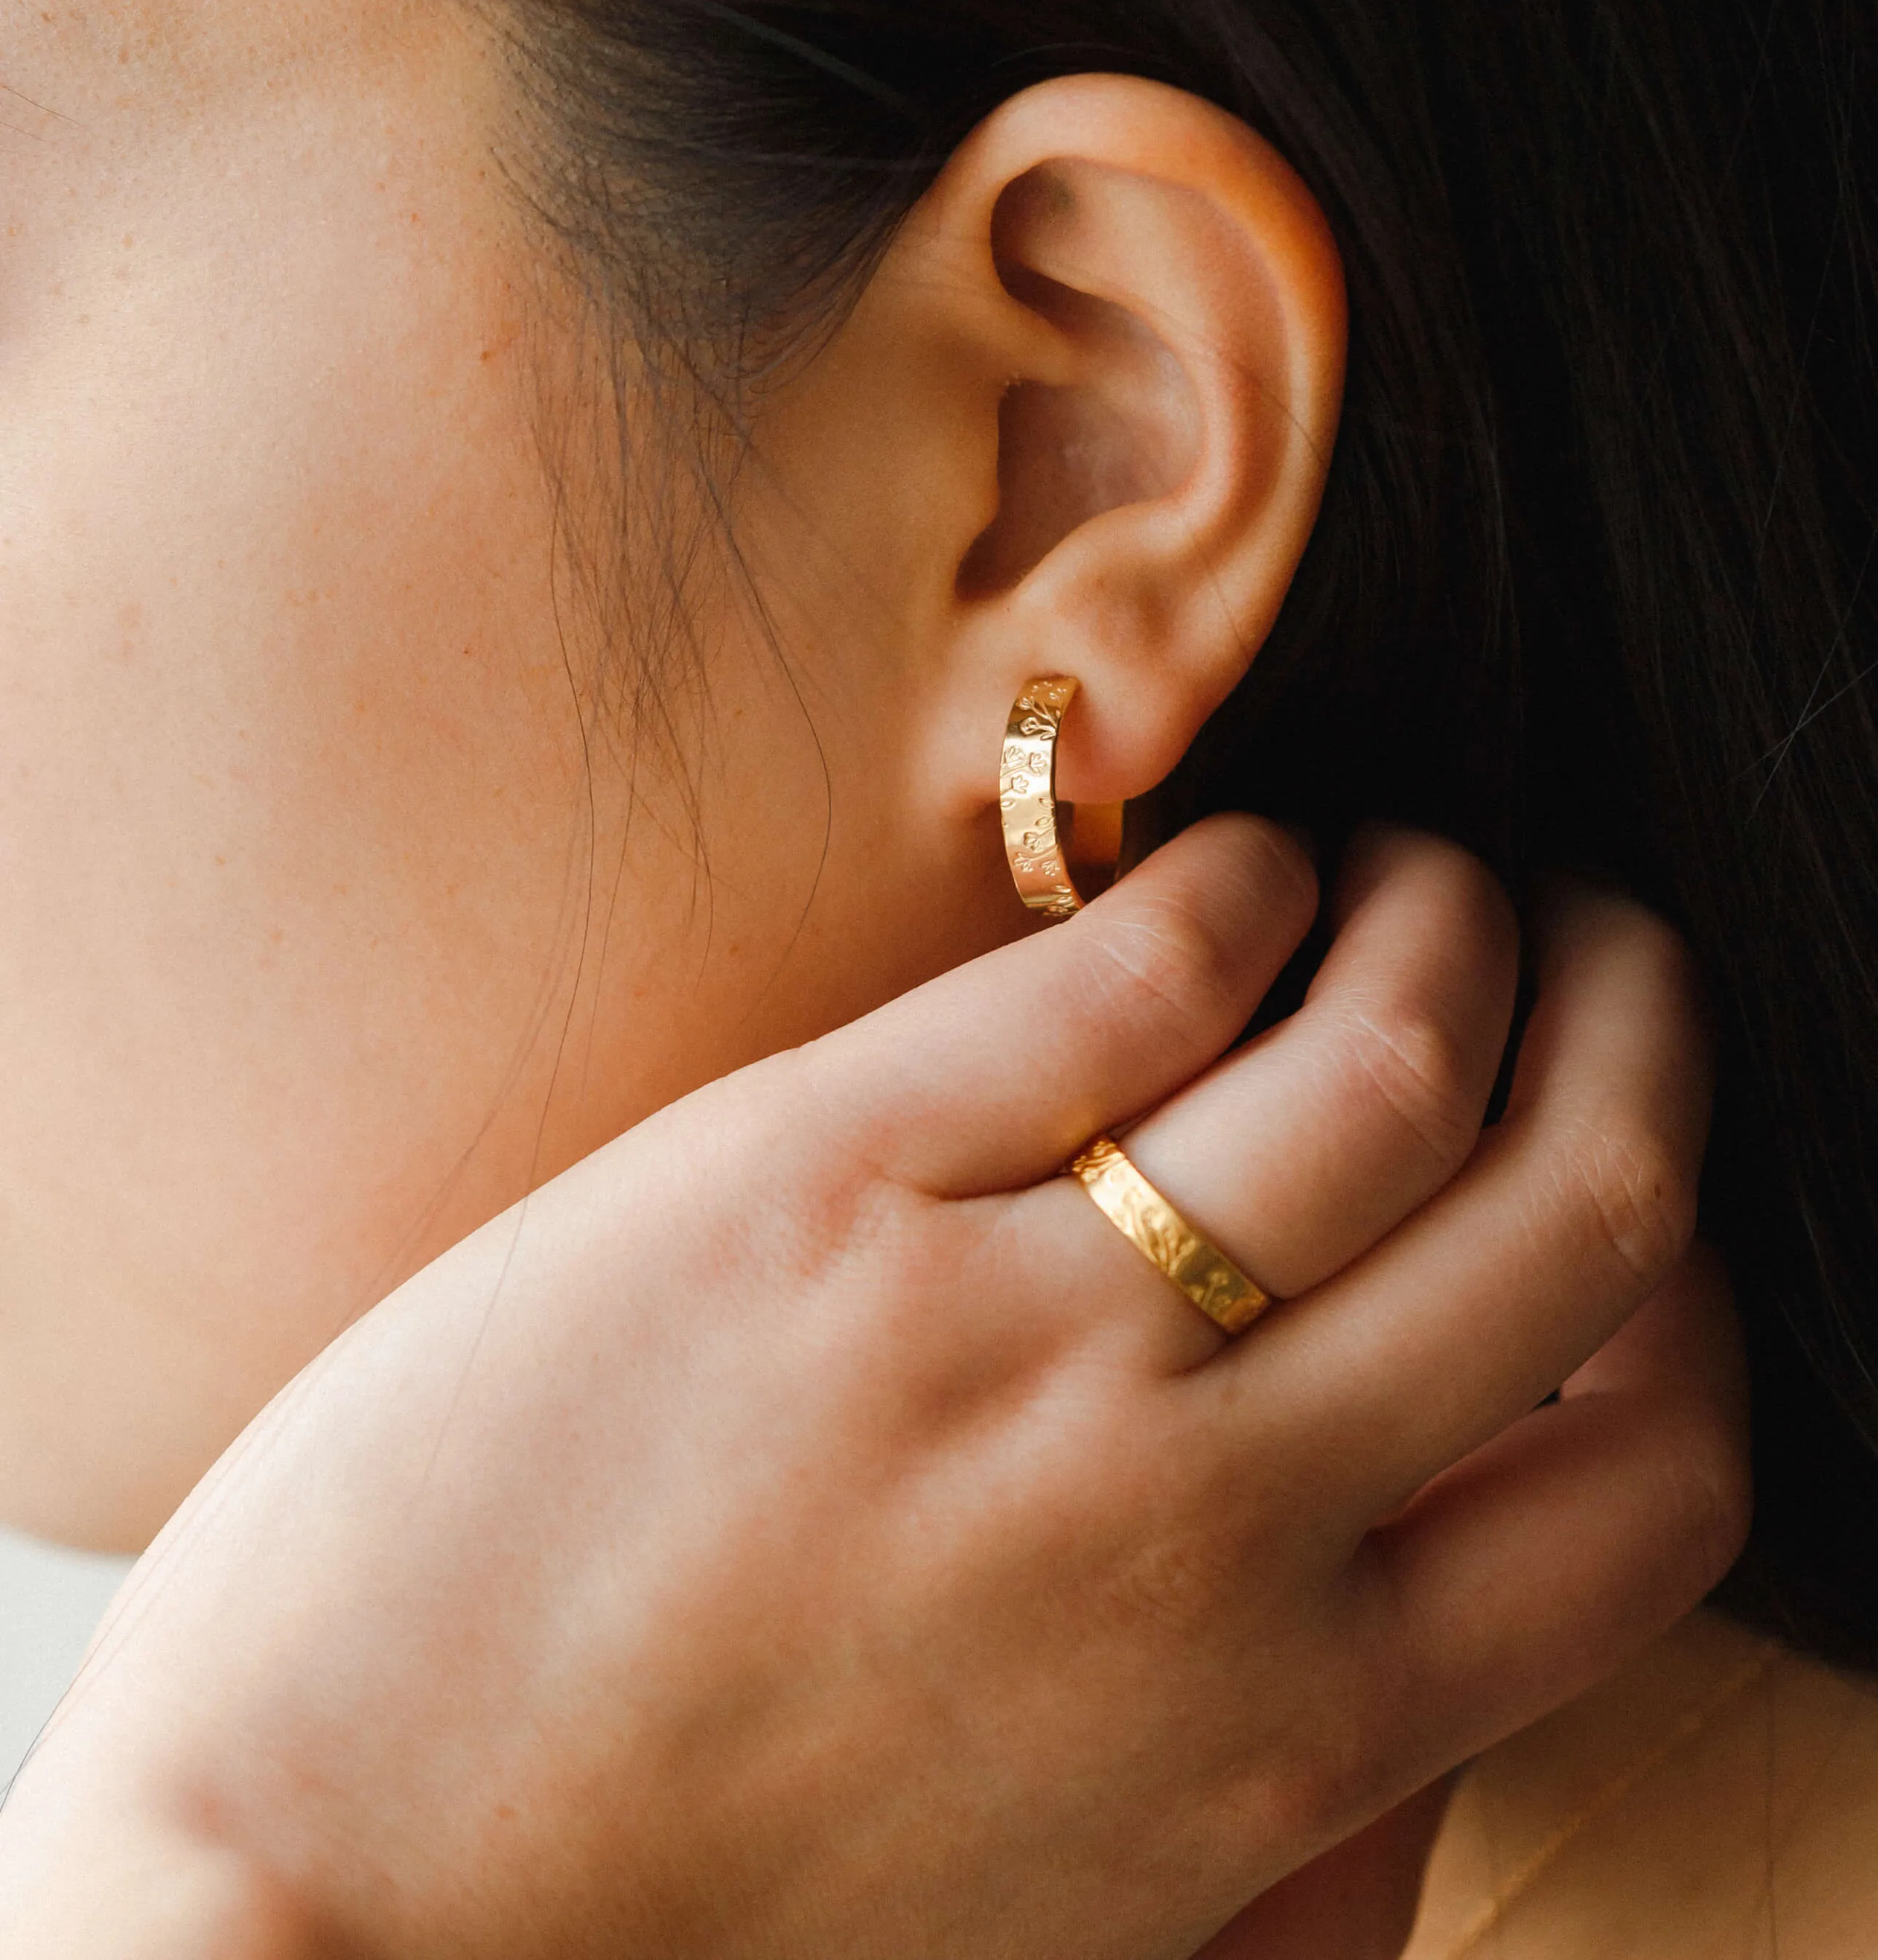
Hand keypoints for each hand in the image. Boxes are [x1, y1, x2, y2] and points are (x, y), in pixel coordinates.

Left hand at [0, 822, 1745, 1959]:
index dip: (1686, 1300)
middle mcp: (1202, 1524)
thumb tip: (1433, 1559)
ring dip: (1452, 913)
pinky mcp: (806, 1182)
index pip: (1661, 1474)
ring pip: (1387, 1056)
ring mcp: (1008, 1338)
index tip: (1611, 1185)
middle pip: (1580, 1208)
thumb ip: (1293, 1748)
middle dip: (1633, 1030)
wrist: (325, 1916)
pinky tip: (1228, 874)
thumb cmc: (704, 1921)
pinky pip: (1127, 976)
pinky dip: (1237, 884)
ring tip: (1414, 875)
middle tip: (1587, 943)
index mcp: (1290, 1728)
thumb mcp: (1085, 1890)